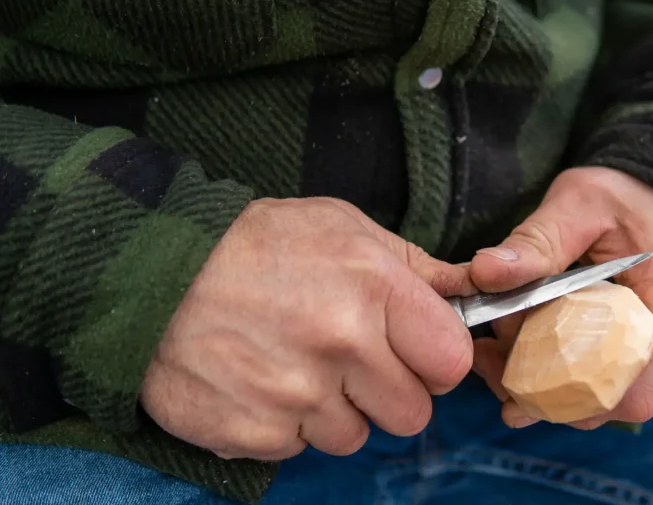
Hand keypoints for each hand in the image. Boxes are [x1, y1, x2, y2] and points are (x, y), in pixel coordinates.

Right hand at [140, 197, 475, 460]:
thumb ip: (414, 266)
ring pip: (355, 436)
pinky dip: (286, 424)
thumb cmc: (257, 244)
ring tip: (295, 363)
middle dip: (387, 392)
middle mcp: (342, 344)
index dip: (435, 360)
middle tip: (350, 361)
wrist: (150, 272)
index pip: (451, 361)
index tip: (414, 352)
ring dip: (334, 410)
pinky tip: (261, 381)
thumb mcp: (344, 228)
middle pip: (411, 413)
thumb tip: (478, 286)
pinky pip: (300, 448)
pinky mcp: (256, 433)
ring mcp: (297, 394)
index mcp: (375, 287)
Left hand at [470, 167, 652, 429]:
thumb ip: (535, 241)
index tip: (506, 370)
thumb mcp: (578, 203)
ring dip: (560, 388)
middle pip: (616, 402)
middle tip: (493, 359)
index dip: (562, 393)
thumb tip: (484, 273)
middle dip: (548, 393)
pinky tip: (543, 350)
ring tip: (509, 350)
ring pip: (617, 400)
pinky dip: (581, 377)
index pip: (626, 386)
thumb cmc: (628, 197)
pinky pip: (625, 386)